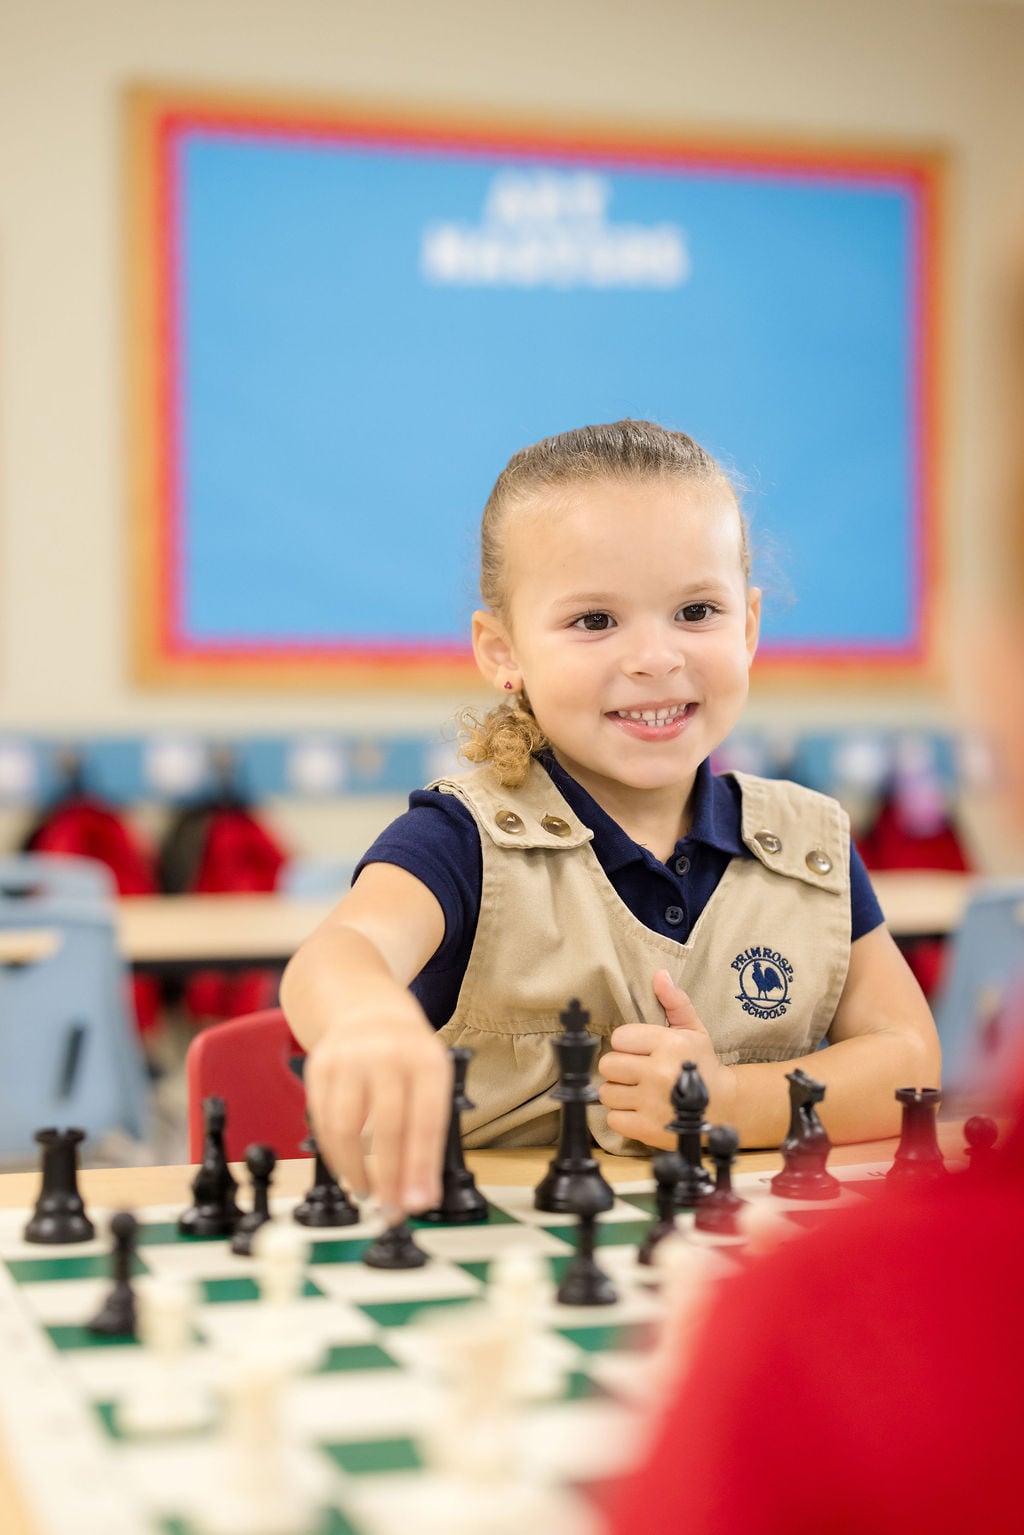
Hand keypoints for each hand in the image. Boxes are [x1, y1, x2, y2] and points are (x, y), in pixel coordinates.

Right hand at [305, 999, 451, 1219]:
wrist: (365, 1008)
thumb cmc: (407, 1057)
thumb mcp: (429, 1082)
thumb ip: (426, 1135)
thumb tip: (418, 1195)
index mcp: (427, 1061)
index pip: (426, 1122)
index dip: (421, 1168)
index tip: (419, 1204)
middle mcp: (388, 1054)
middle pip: (387, 1128)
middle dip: (389, 1178)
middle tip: (391, 1211)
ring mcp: (350, 1058)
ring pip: (348, 1128)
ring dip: (356, 1171)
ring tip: (368, 1194)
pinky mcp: (319, 1066)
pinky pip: (323, 1121)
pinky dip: (335, 1154)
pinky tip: (347, 1169)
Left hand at [597, 969, 735, 1147]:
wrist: (725, 1108)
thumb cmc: (703, 1065)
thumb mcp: (694, 1030)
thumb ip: (675, 1002)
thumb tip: (660, 975)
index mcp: (668, 1044)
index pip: (618, 1038)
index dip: (627, 1045)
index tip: (640, 1051)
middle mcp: (659, 1073)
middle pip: (608, 1065)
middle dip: (619, 1068)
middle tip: (637, 1072)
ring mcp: (652, 1103)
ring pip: (607, 1093)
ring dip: (619, 1093)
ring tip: (638, 1092)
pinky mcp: (648, 1129)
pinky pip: (613, 1119)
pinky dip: (623, 1117)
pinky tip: (640, 1110)